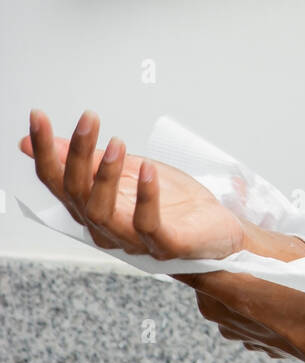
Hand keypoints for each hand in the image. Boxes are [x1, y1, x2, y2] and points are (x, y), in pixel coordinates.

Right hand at [18, 108, 246, 259]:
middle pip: (76, 193)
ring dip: (105, 174)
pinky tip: (148, 169)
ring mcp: (133, 240)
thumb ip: (84, 159)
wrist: (216, 237)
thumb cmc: (171, 206)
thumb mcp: (124, 172)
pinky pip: (147, 224)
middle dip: (77, 152)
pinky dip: (146, 196)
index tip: (39, 116)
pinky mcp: (164, 246)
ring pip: (102, 212)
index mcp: (92, 208)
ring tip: (116, 142)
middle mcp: (105, 228)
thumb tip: (30, 143)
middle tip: (88, 119)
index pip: (57, 180)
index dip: (46, 150)